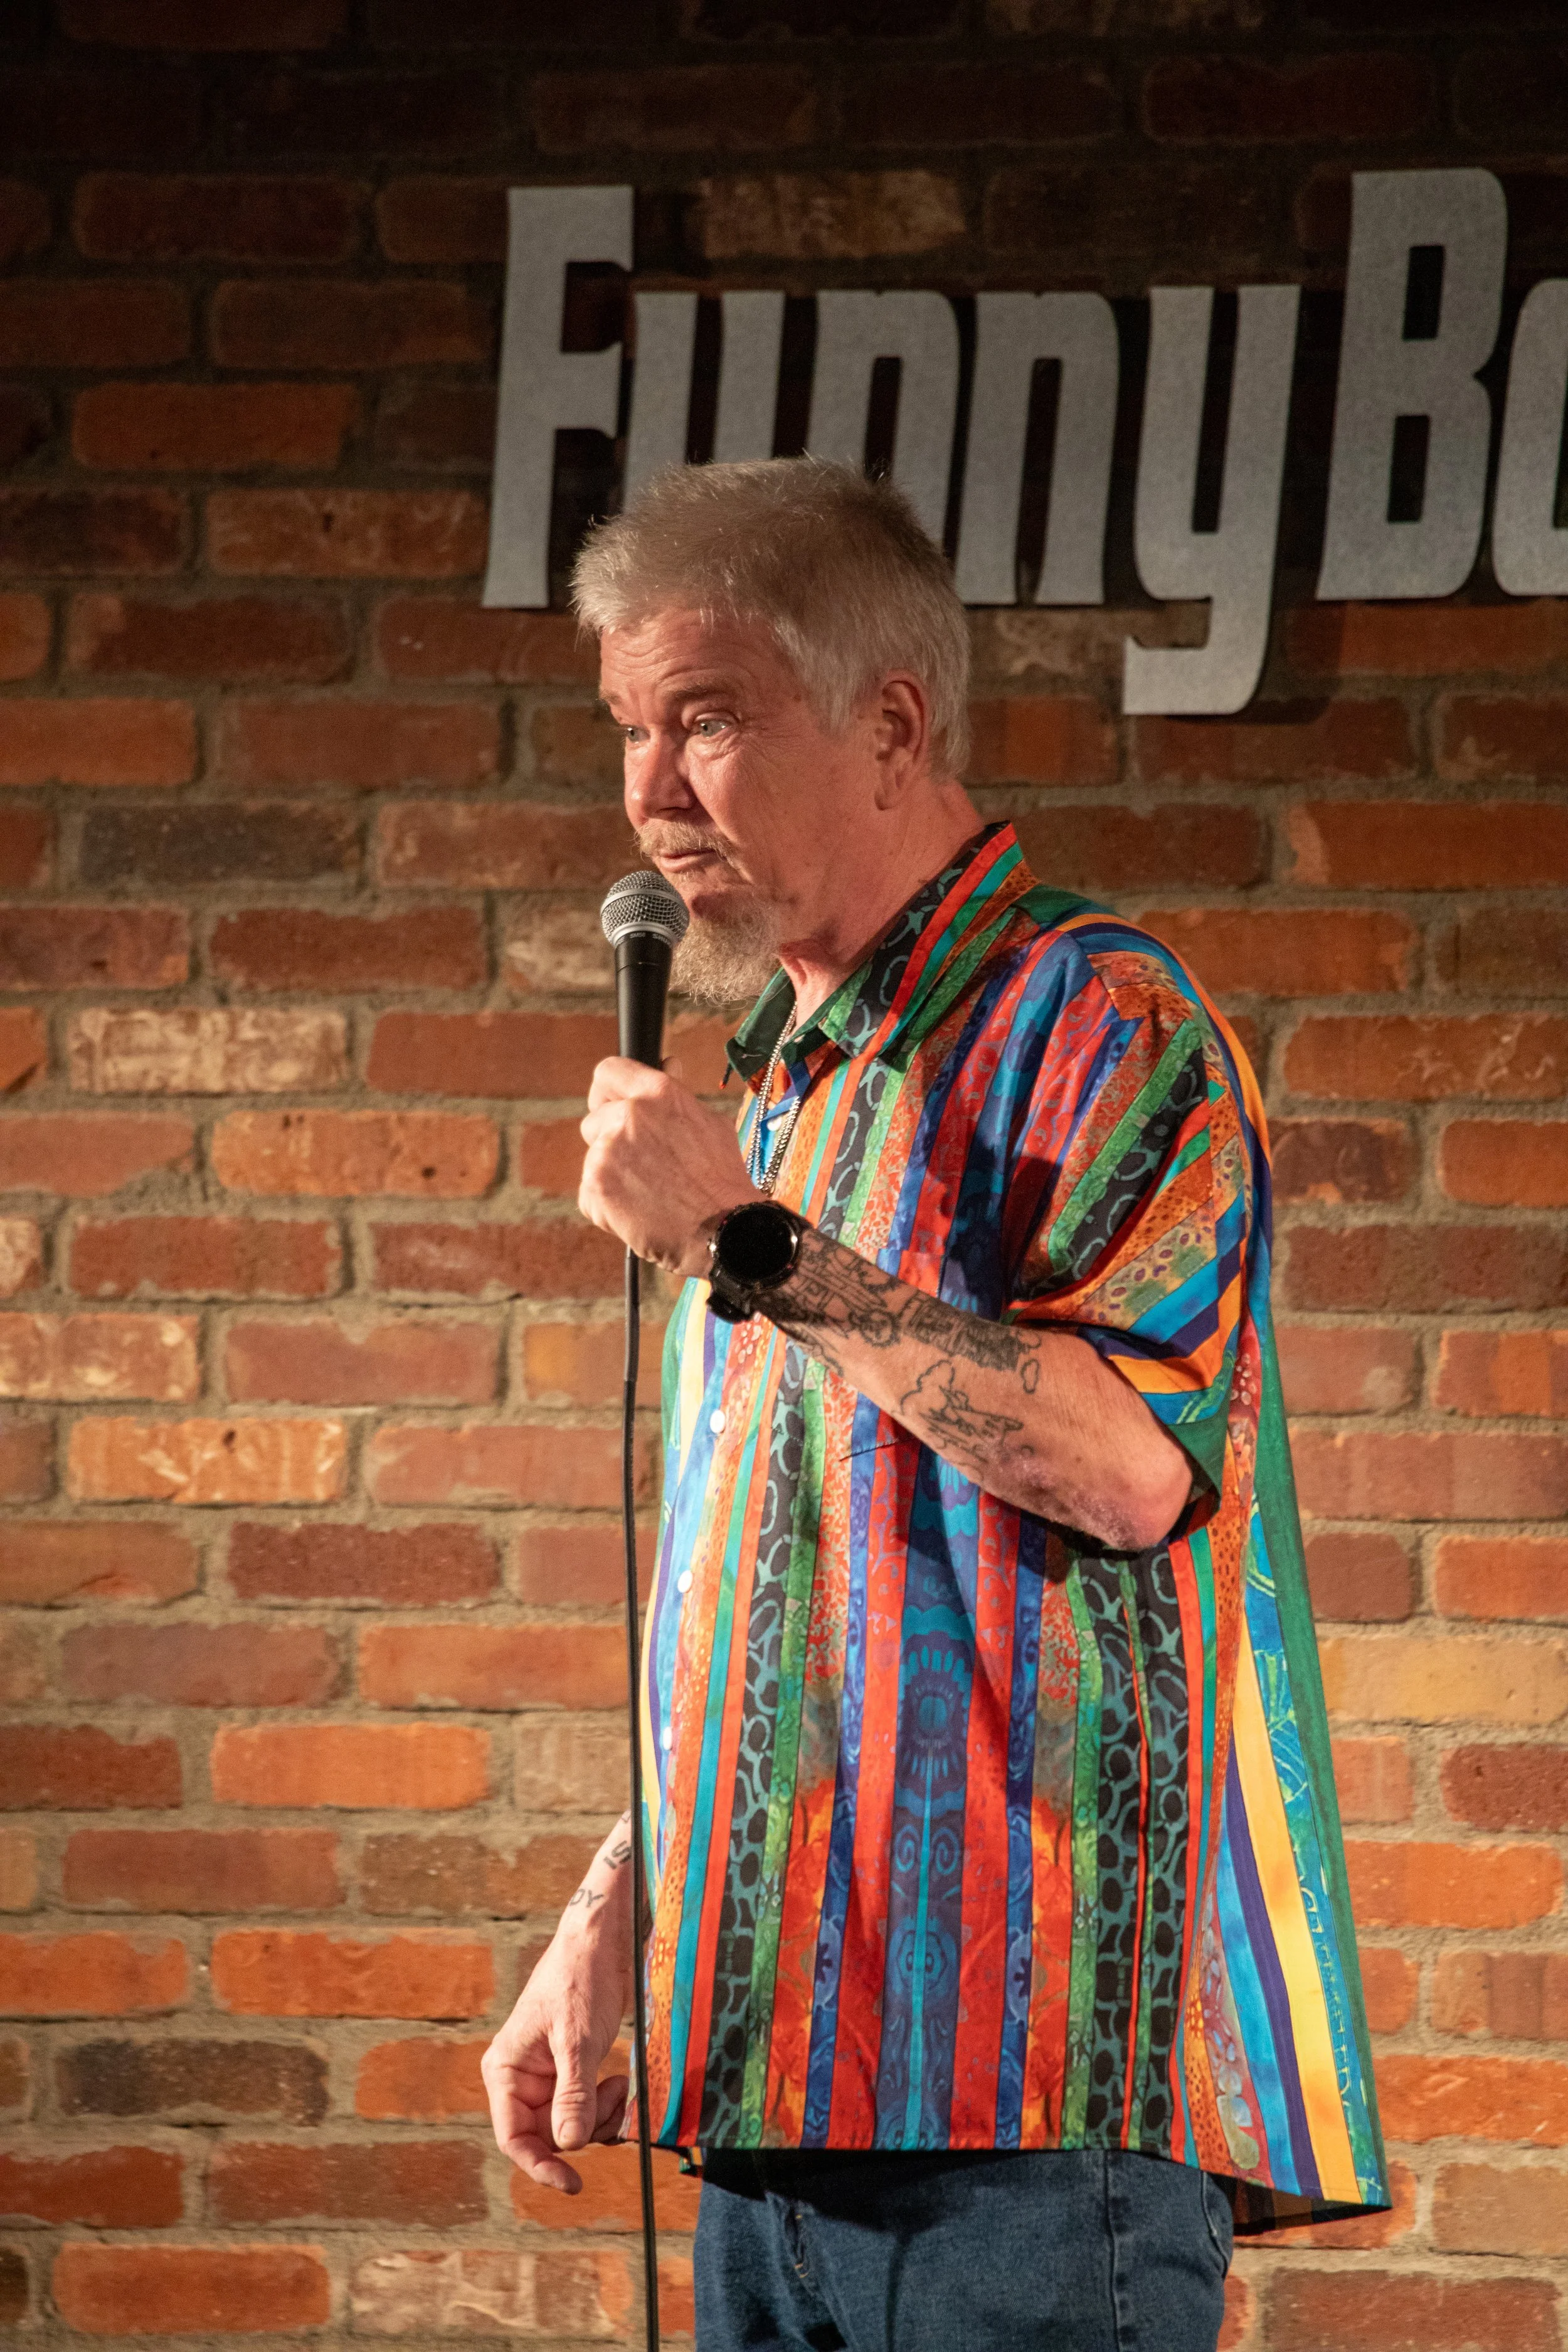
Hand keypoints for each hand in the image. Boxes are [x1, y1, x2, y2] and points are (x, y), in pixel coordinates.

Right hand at [481, 1928, 631, 2193]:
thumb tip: (568, 2145)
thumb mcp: (578, 2039)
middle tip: (615, 2101)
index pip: (513, 2137)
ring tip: (619, 2084)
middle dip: (583, 2130)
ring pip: (569, 2127)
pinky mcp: (570, 2071)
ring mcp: (546, 2077)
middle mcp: (520, 2078)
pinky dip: (604, 2105)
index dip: (540, 2166)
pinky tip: (618, 2080)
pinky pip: (584, 2108)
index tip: (574, 2183)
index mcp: (505, 2070)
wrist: (601, 1942)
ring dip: (598, 2117)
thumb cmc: (580, 1979)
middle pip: (545, 2137)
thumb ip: (573, 2094)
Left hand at [579, 1056, 762, 1277]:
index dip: (608, 1092)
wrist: (725, 1232)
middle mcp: (628, 1116)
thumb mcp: (709, 1123)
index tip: (612, 1107)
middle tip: (642, 1165)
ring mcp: (608, 1152)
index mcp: (658, 1093)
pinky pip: (589, 1194)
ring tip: (649, 1194)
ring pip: (594, 1160)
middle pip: (593, 1121)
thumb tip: (669, 1063)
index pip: (608, 1072)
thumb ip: (678, 1093)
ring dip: (613, 1177)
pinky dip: (608, 1207)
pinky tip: (639, 1213)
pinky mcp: (596, 1187)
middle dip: (611, 1141)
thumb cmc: (722, 1180)